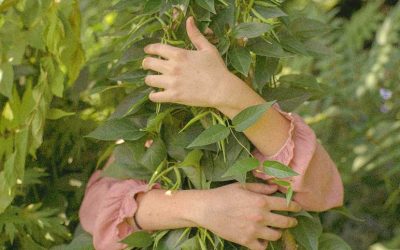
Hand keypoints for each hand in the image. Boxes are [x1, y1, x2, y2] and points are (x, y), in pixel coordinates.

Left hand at [142, 17, 259, 115]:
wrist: (221, 89)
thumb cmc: (216, 68)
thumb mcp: (207, 48)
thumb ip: (195, 35)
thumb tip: (189, 20)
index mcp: (179, 54)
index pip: (157, 48)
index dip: (149, 49)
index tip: (147, 51)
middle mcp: (172, 67)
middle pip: (149, 63)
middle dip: (146, 63)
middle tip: (147, 65)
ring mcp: (172, 82)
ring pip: (149, 80)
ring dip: (149, 79)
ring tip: (152, 80)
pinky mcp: (173, 96)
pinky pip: (155, 97)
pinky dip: (153, 96)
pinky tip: (155, 94)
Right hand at [193, 183, 300, 249]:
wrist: (206, 209)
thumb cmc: (224, 194)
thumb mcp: (243, 186)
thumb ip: (261, 188)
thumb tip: (276, 189)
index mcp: (261, 201)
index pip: (286, 205)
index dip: (295, 207)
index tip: (298, 208)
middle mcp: (261, 217)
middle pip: (284, 222)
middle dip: (291, 221)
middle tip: (292, 221)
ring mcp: (254, 231)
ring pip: (276, 236)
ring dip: (278, 232)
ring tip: (275, 230)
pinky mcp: (246, 241)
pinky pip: (262, 247)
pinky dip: (264, 244)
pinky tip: (262, 239)